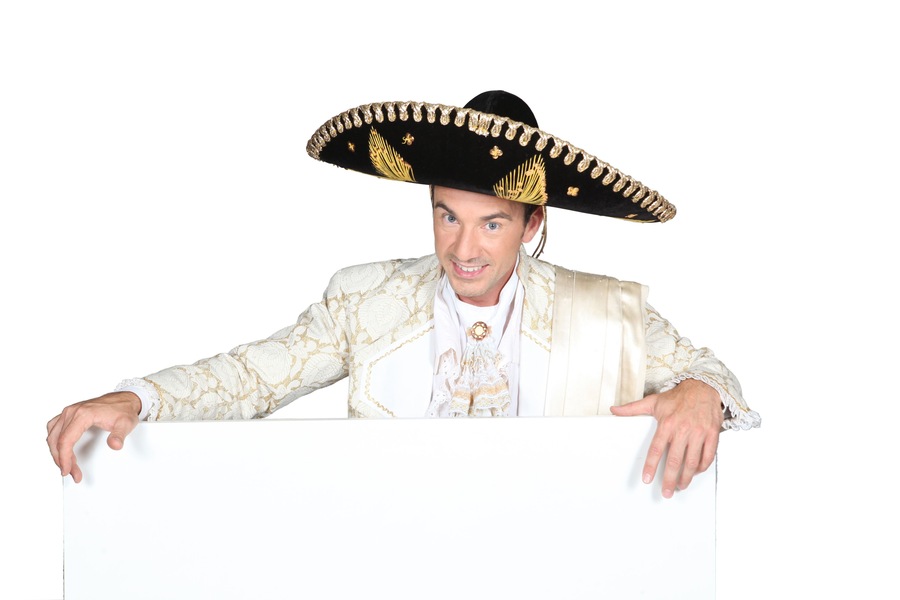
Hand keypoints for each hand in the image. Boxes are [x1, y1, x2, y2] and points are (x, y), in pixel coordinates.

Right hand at [46, 391, 141, 482]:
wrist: (125, 399)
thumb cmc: (124, 410)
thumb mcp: (126, 424)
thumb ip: (119, 436)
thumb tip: (115, 445)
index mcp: (83, 414)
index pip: (66, 440)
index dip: (64, 458)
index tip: (67, 470)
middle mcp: (73, 411)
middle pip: (57, 440)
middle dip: (62, 459)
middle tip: (71, 472)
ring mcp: (70, 411)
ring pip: (53, 435)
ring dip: (57, 452)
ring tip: (67, 464)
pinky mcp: (70, 414)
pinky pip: (55, 429)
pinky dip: (56, 442)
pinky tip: (61, 450)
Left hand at [610, 379, 722, 497]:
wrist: (703, 387)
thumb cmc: (678, 397)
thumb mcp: (653, 401)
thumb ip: (632, 408)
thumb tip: (613, 410)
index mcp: (667, 424)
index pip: (656, 449)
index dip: (650, 466)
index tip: (646, 479)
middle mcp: (683, 430)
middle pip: (674, 460)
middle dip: (669, 479)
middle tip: (665, 492)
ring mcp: (699, 433)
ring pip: (692, 462)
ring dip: (686, 477)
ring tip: (680, 486)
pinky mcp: (712, 434)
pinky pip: (708, 456)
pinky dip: (701, 467)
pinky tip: (695, 472)